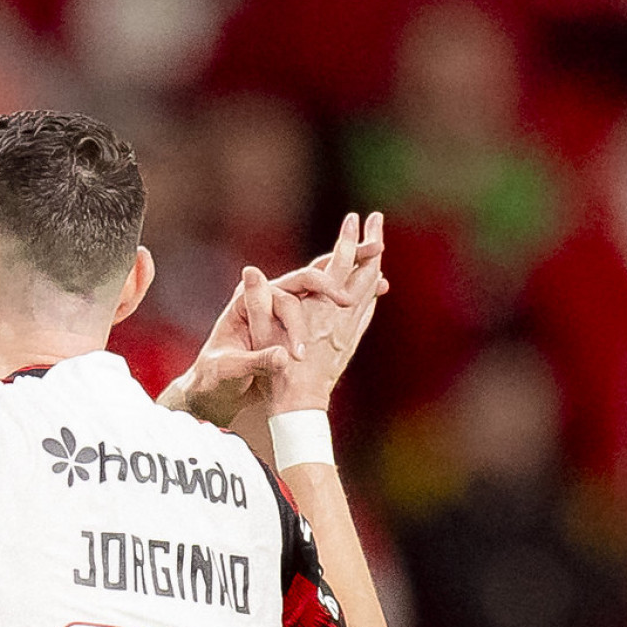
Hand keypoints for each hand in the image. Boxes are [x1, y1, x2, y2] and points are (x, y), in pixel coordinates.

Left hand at [166, 212, 387, 425]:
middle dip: (345, 256)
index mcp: (251, 301)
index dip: (321, 290)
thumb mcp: (232, 370)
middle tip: (375, 245)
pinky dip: (349, 291)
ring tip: (379, 253)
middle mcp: (268, 298)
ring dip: (351, 267)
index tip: (342, 301)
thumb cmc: (214, 379)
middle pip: (312, 270)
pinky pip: (325, 299)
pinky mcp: (292, 320)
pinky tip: (374, 287)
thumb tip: (284, 358)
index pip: (294, 285)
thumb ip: (257, 361)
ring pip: (322, 280)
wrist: (208, 388)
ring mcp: (282, 307)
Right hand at [260, 211, 386, 412]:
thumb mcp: (260, 335)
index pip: (338, 265)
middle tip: (377, 221)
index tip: (354, 218)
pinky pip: (366, 313)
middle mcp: (340, 317)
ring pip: (368, 291)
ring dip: (373, 267)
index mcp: (319, 310)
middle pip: (363, 273)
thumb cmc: (273, 373)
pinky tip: (373, 289)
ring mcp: (348, 331)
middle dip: (370, 245)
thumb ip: (256, 303)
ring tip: (377, 250)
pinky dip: (371, 294)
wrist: (297, 408)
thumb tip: (249, 272)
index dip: (347, 240)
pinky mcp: (349, 345)